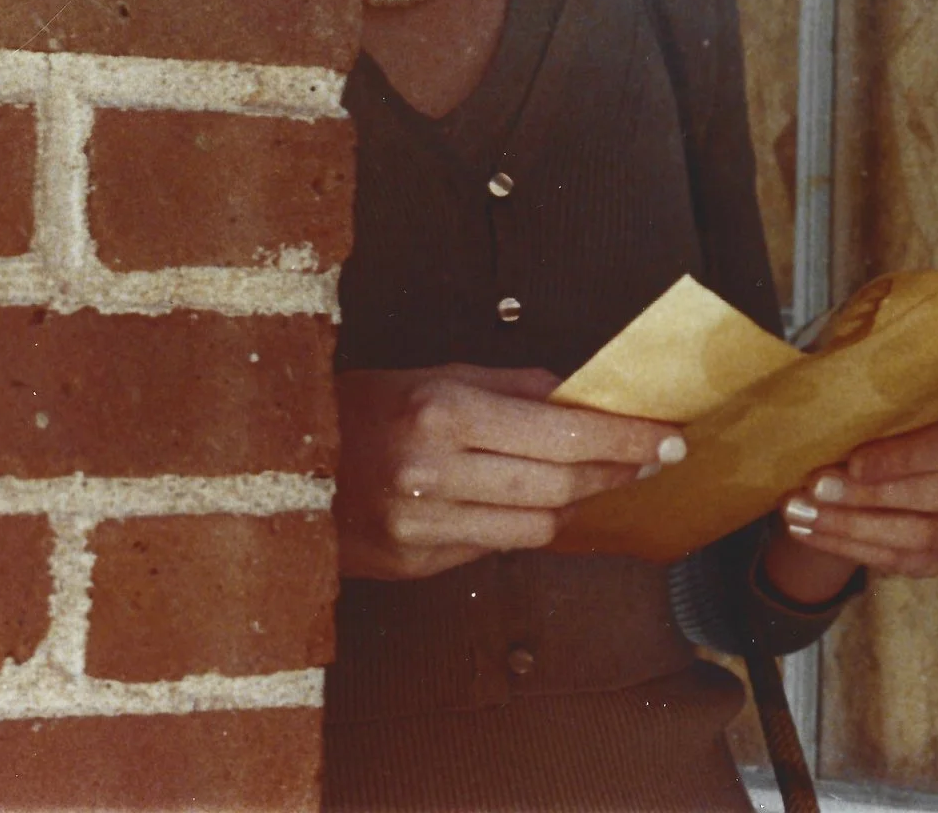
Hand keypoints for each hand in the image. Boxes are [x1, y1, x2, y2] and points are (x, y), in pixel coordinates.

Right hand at [335, 364, 683, 579]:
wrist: (270, 458)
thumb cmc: (359, 407)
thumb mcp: (436, 374)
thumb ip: (515, 389)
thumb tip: (583, 399)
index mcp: (442, 413)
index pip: (563, 436)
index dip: (625, 440)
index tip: (667, 437)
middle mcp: (431, 473)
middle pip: (557, 488)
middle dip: (615, 473)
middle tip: (649, 459)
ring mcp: (417, 527)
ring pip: (531, 529)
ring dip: (568, 505)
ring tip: (585, 480)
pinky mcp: (407, 564)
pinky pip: (488, 549)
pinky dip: (512, 525)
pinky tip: (513, 502)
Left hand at [761, 391, 937, 596]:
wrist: (898, 445)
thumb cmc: (892, 405)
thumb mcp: (894, 387)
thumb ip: (875, 391)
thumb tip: (827, 396)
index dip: (901, 458)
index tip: (850, 462)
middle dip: (868, 496)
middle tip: (813, 488)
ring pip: (922, 536)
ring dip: (852, 527)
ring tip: (801, 513)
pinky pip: (907, 563)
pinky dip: (853, 549)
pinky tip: (810, 532)